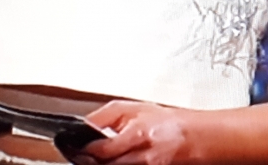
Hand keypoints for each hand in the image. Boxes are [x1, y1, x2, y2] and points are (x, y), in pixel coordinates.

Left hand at [63, 101, 190, 164]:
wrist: (192, 138)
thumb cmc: (165, 121)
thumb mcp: (134, 109)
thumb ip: (106, 116)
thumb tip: (84, 124)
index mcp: (138, 135)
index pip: (102, 150)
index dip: (85, 150)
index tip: (74, 146)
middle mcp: (142, 158)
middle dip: (89, 161)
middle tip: (79, 154)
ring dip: (101, 163)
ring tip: (95, 157)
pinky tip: (112, 159)